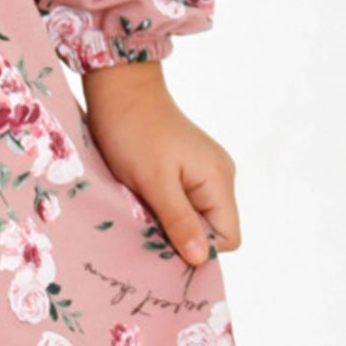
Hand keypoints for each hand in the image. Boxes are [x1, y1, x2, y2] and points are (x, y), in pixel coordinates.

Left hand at [82, 62, 240, 269]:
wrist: (118, 85)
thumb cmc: (134, 130)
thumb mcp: (154, 181)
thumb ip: (179, 221)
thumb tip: (201, 260)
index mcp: (219, 179)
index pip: (228, 238)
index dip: (199, 248)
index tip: (165, 240)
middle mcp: (218, 176)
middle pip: (211, 229)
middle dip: (181, 235)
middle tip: (147, 224)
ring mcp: (202, 170)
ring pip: (193, 216)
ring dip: (168, 220)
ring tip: (142, 206)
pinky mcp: (184, 166)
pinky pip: (182, 201)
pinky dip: (163, 205)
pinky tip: (142, 196)